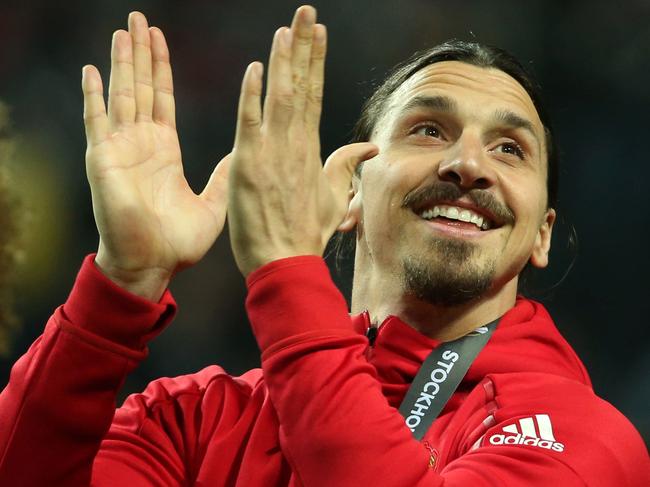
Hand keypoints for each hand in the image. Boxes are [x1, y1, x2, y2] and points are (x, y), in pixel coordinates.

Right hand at [82, 12, 229, 299]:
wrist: (152, 265)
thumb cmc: (178, 242)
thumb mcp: (213, 203)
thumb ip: (224, 175)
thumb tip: (243, 153)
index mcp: (164, 150)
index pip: (162, 98)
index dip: (161, 68)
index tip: (161, 39)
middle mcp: (141, 143)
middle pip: (140, 87)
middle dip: (140, 53)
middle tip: (140, 19)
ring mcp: (120, 149)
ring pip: (121, 94)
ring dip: (122, 62)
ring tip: (124, 30)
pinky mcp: (104, 160)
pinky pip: (96, 122)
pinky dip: (92, 96)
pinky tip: (90, 70)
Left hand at [228, 5, 377, 276]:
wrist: (285, 261)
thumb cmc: (305, 231)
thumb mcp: (333, 197)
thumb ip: (346, 165)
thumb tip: (370, 147)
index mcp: (310, 148)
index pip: (313, 94)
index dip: (315, 60)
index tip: (318, 32)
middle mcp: (294, 144)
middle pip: (301, 86)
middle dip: (304, 46)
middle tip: (306, 11)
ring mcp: (272, 153)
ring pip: (280, 97)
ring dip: (284, 61)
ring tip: (288, 28)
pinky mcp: (249, 164)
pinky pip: (250, 123)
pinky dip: (253, 96)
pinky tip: (256, 69)